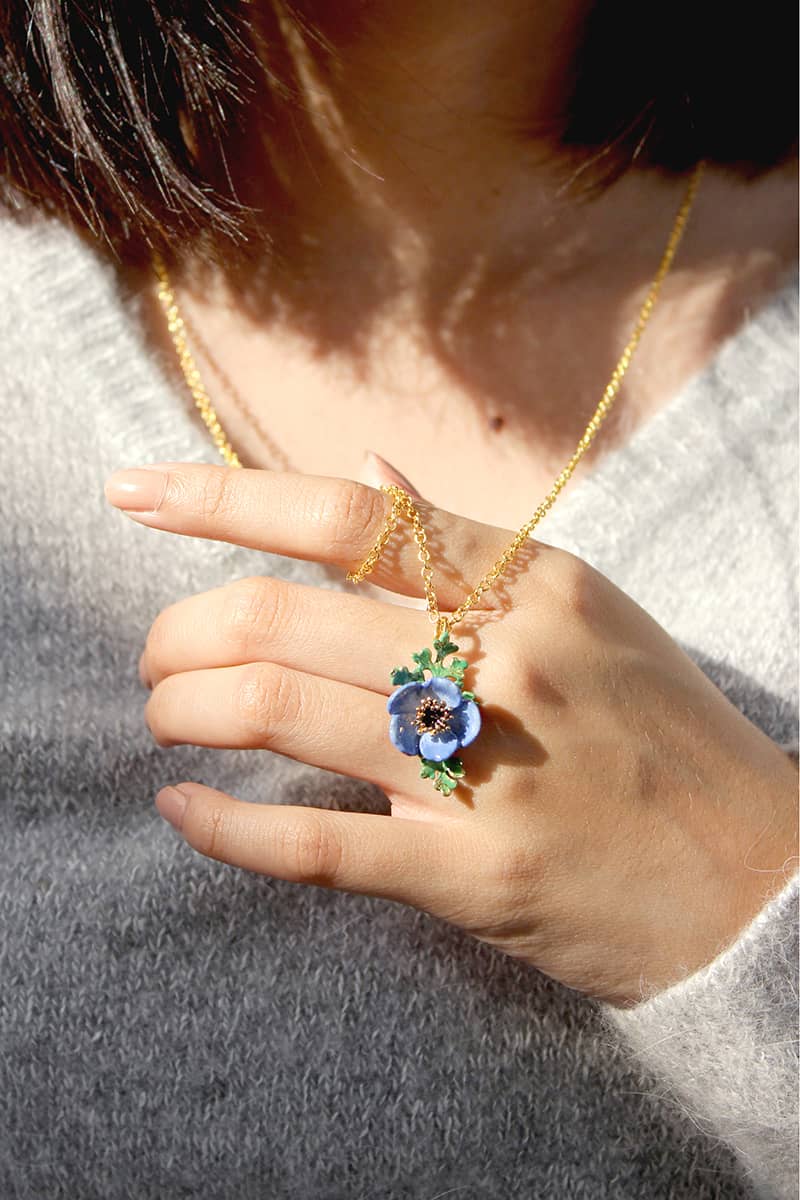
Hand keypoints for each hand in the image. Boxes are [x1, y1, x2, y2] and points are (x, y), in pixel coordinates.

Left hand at [104, 460, 798, 1005]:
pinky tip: (183, 812)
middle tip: (156, 657)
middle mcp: (504, 662)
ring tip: (164, 716)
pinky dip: (226, 827)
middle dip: (182, 633)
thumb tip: (366, 472)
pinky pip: (316, 846)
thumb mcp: (586, 611)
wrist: (758, 876)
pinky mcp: (476, 876)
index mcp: (531, 583)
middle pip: (285, 620)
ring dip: (188, 711)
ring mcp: (489, 771)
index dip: (221, 498)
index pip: (344, 518)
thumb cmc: (664, 734)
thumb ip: (466, 548)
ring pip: (281, 717)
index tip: (136, 493)